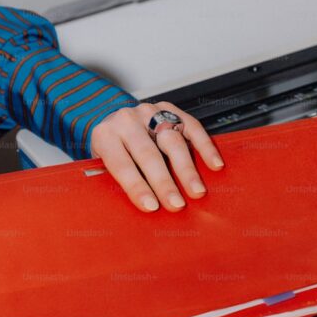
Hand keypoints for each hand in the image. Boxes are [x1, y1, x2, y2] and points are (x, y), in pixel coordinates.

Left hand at [90, 102, 223, 211]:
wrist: (114, 122)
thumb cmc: (112, 151)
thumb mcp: (102, 165)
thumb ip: (116, 181)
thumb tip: (141, 207)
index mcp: (105, 135)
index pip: (121, 163)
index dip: (136, 186)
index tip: (151, 206)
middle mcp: (127, 120)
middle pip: (148, 153)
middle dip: (164, 182)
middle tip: (176, 204)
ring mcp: (150, 112)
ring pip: (172, 140)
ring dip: (186, 169)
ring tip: (196, 190)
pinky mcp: (170, 110)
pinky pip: (192, 127)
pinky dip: (204, 147)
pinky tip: (214, 164)